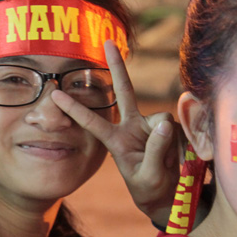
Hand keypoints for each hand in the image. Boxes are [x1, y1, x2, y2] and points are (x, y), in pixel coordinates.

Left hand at [51, 41, 180, 226]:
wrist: (168, 194)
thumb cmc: (151, 189)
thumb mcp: (149, 176)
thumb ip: (156, 151)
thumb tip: (164, 123)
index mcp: (116, 141)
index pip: (92, 122)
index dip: (75, 109)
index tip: (55, 94)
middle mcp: (132, 126)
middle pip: (125, 90)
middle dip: (117, 66)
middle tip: (107, 42)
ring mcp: (151, 125)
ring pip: (162, 120)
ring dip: (168, 143)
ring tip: (170, 164)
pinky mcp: (170, 127)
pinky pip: (177, 127)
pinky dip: (180, 143)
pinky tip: (179, 158)